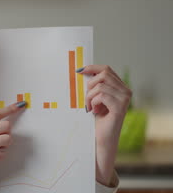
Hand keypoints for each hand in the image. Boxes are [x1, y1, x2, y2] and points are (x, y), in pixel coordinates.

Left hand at [79, 65, 131, 185]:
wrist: (101, 138)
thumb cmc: (97, 119)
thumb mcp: (95, 98)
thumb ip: (95, 85)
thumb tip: (83, 70)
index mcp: (121, 87)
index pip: (107, 69)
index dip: (92, 68)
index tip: (79, 70)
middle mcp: (126, 91)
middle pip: (104, 74)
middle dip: (90, 85)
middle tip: (87, 98)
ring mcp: (125, 99)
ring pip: (100, 86)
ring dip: (89, 96)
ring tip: (90, 107)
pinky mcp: (120, 108)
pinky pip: (101, 96)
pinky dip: (93, 102)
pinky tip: (93, 111)